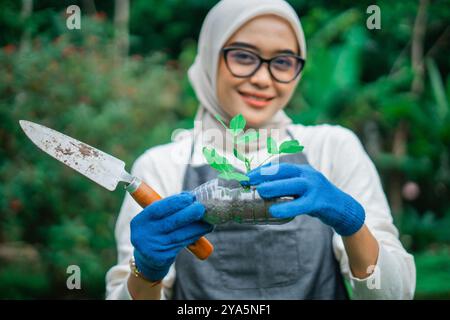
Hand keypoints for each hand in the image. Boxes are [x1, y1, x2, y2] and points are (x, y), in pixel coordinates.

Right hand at [130, 192, 212, 280]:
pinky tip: (204, 229)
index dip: (175, 202)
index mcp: (140, 221)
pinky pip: (182, 243)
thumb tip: (191, 197)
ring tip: (208, 220)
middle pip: (170, 222)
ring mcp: (154, 248)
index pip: (158, 209)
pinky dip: (195, 235)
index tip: (190, 197)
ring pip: (180, 234)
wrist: (147, 260)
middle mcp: (144, 235)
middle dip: (189, 213)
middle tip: (202, 207)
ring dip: (197, 226)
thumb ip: (167, 210)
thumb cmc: (154, 232)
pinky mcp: (163, 258)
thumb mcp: (153, 221)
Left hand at [246, 163, 364, 235]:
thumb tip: (262, 190)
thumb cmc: (317, 199)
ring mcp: (316, 188)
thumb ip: (286, 188)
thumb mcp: (302, 189)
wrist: (344, 209)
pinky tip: (274, 211)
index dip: (263, 170)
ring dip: (275, 187)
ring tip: (260, 191)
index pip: (280, 167)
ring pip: (293, 186)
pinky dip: (287, 208)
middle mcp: (309, 176)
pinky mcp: (320, 202)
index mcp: (303, 171)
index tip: (247, 175)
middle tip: (248, 181)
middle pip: (285, 172)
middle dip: (265, 176)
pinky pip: (301, 205)